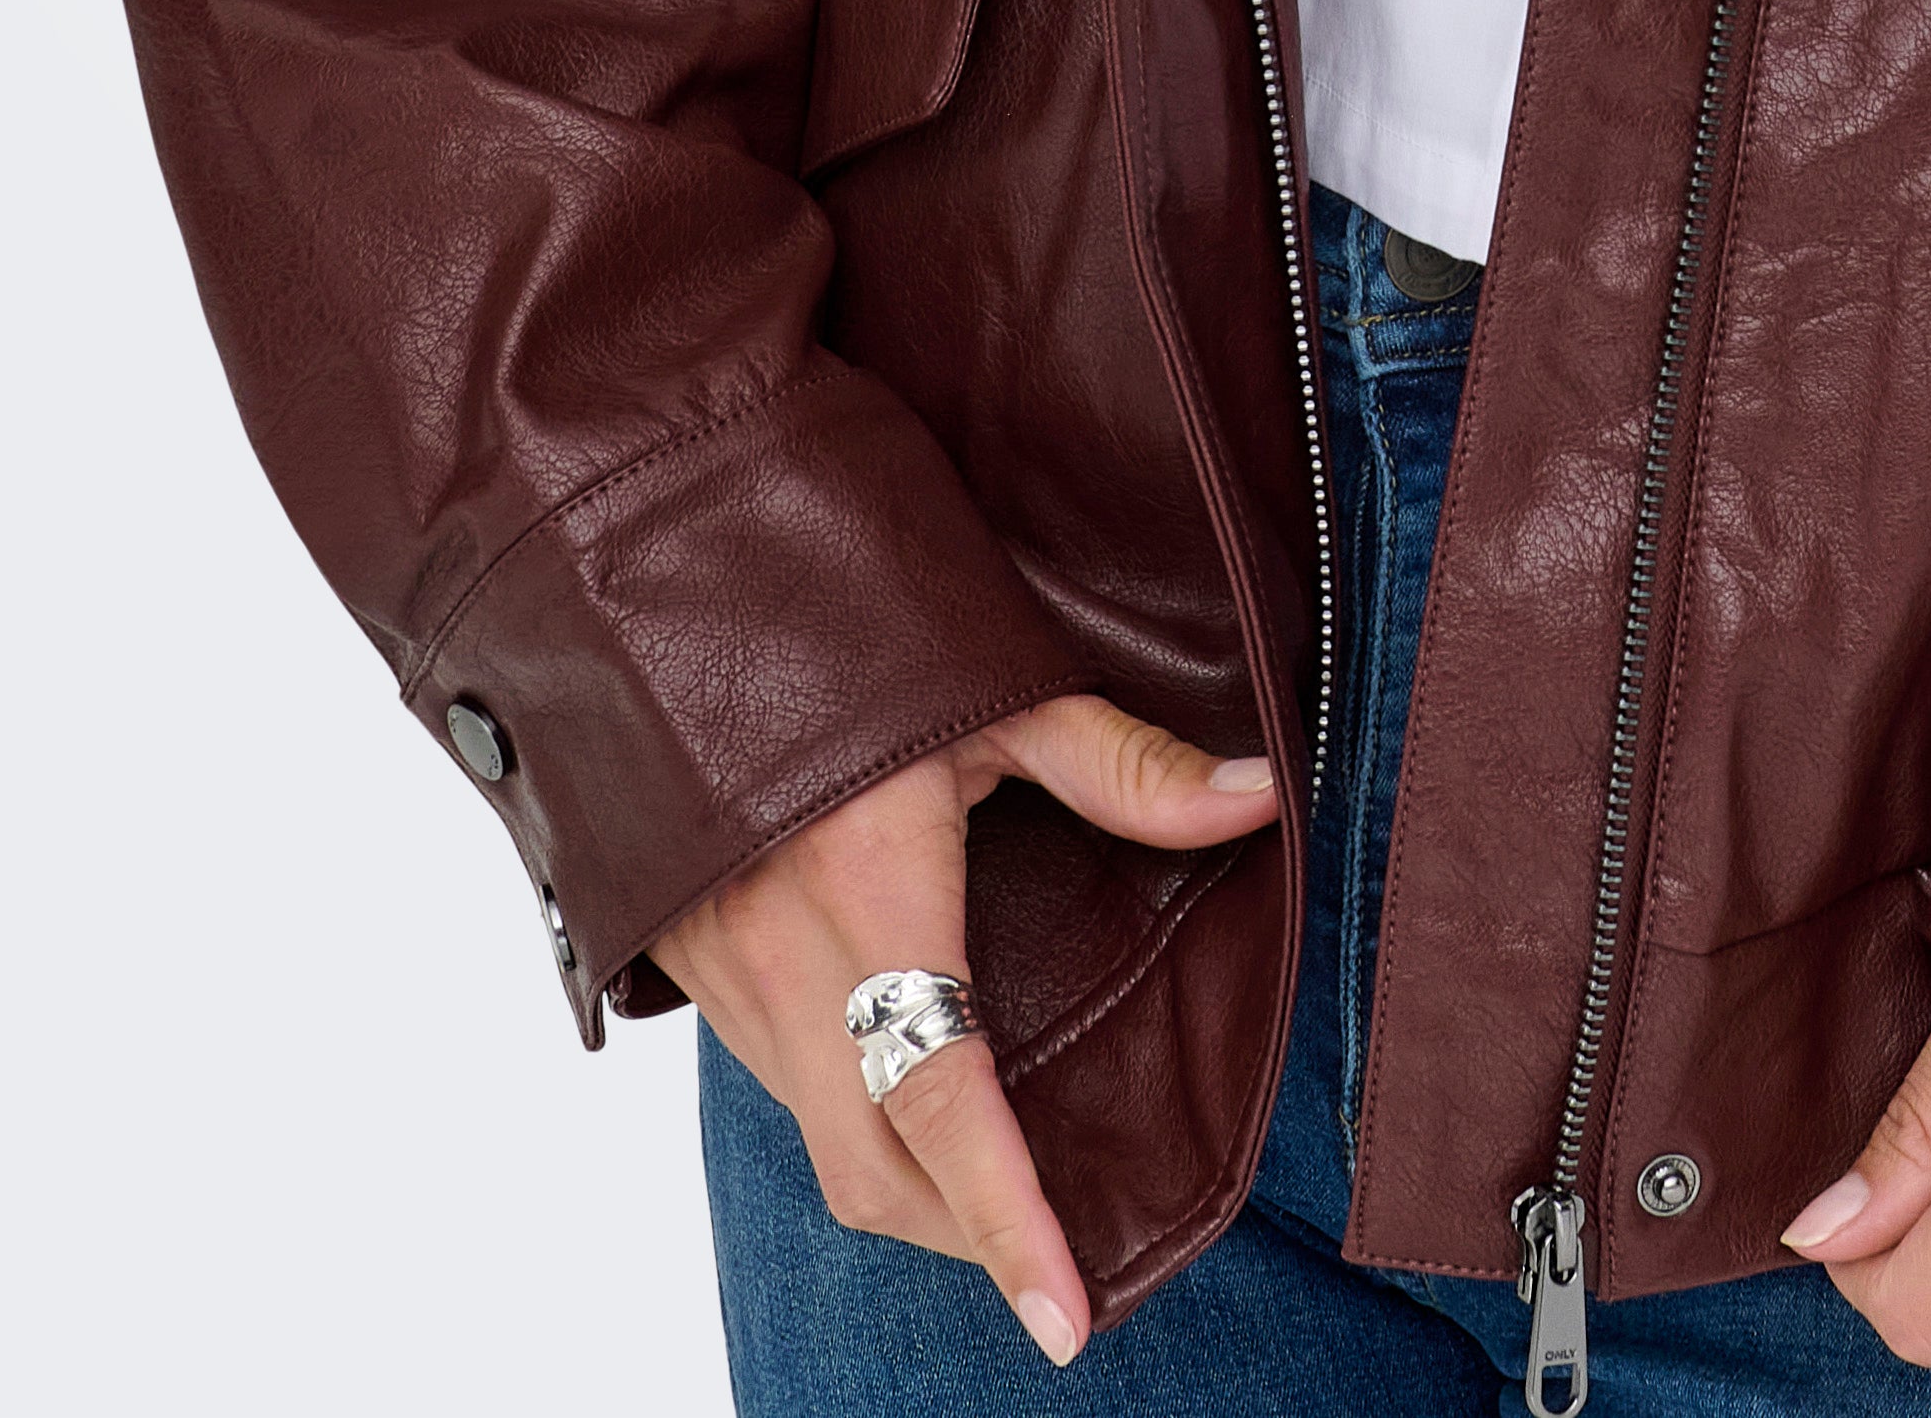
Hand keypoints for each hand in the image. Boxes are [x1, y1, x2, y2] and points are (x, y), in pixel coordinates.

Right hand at [651, 693, 1277, 1367]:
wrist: (672, 610)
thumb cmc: (845, 642)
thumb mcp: (994, 691)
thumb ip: (1122, 763)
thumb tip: (1257, 798)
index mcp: (867, 893)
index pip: (945, 1104)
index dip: (1007, 1222)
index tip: (1064, 1320)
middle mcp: (784, 963)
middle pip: (879, 1173)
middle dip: (972, 1237)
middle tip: (1059, 1262)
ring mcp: (728, 981)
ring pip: (826, 1150)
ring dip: (917, 1191)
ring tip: (1002, 1192)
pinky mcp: (698, 976)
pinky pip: (786, 1097)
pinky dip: (860, 1128)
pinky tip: (915, 1094)